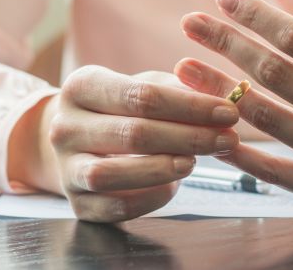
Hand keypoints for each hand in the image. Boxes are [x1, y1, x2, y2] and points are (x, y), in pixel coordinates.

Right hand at [12, 66, 239, 221]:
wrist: (74, 140)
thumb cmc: (119, 108)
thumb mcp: (141, 85)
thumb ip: (178, 90)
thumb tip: (220, 99)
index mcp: (80, 86)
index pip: (141, 96)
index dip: (190, 106)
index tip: (228, 112)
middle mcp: (64, 126)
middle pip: (132, 134)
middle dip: (188, 137)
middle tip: (227, 139)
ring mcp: (66, 167)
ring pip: (111, 175)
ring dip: (161, 169)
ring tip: (195, 162)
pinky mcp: (76, 203)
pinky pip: (114, 207)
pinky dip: (149, 198)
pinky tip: (173, 186)